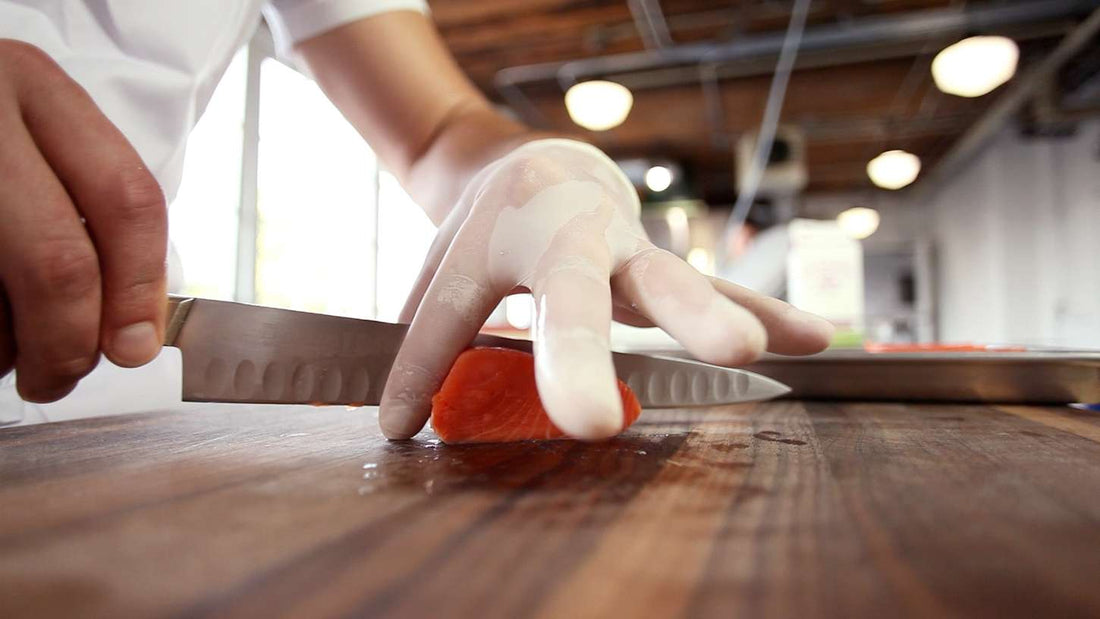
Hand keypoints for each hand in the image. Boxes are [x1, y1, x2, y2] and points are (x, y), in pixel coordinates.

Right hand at [0, 40, 166, 401]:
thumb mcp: (21, 140)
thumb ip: (86, 216)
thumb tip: (131, 333)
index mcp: (31, 85)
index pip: (125, 198)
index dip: (138, 288)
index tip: (134, 346)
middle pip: (59, 263)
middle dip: (68, 345)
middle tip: (56, 378)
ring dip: (1, 352)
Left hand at [380, 138, 832, 439]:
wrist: (543, 163)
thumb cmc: (490, 230)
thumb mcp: (448, 269)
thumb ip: (428, 329)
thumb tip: (404, 417)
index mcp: (491, 240)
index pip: (451, 314)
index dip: (421, 369)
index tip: (400, 424)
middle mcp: (560, 240)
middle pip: (570, 297)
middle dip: (578, 357)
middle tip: (586, 422)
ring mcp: (621, 248)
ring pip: (667, 281)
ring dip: (704, 318)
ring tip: (741, 351)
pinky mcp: (660, 261)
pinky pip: (720, 285)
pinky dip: (767, 311)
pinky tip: (815, 338)